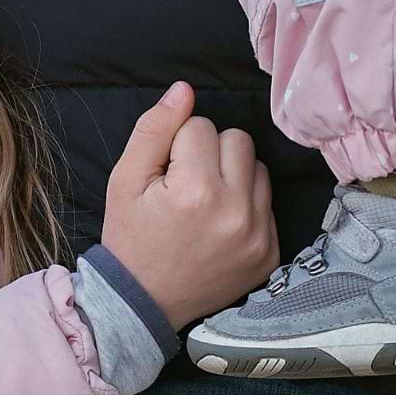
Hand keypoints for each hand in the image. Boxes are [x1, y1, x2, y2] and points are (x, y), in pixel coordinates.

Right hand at [102, 84, 279, 329]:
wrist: (144, 304)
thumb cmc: (131, 238)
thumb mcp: (124, 181)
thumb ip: (154, 130)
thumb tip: (185, 90)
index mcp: (196, 191)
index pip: (200, 127)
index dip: (176, 145)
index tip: (165, 177)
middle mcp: (235, 211)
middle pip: (238, 139)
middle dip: (210, 153)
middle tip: (186, 185)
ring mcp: (258, 235)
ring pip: (258, 167)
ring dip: (233, 175)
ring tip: (204, 204)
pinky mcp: (270, 252)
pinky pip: (267, 202)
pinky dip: (246, 205)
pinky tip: (219, 225)